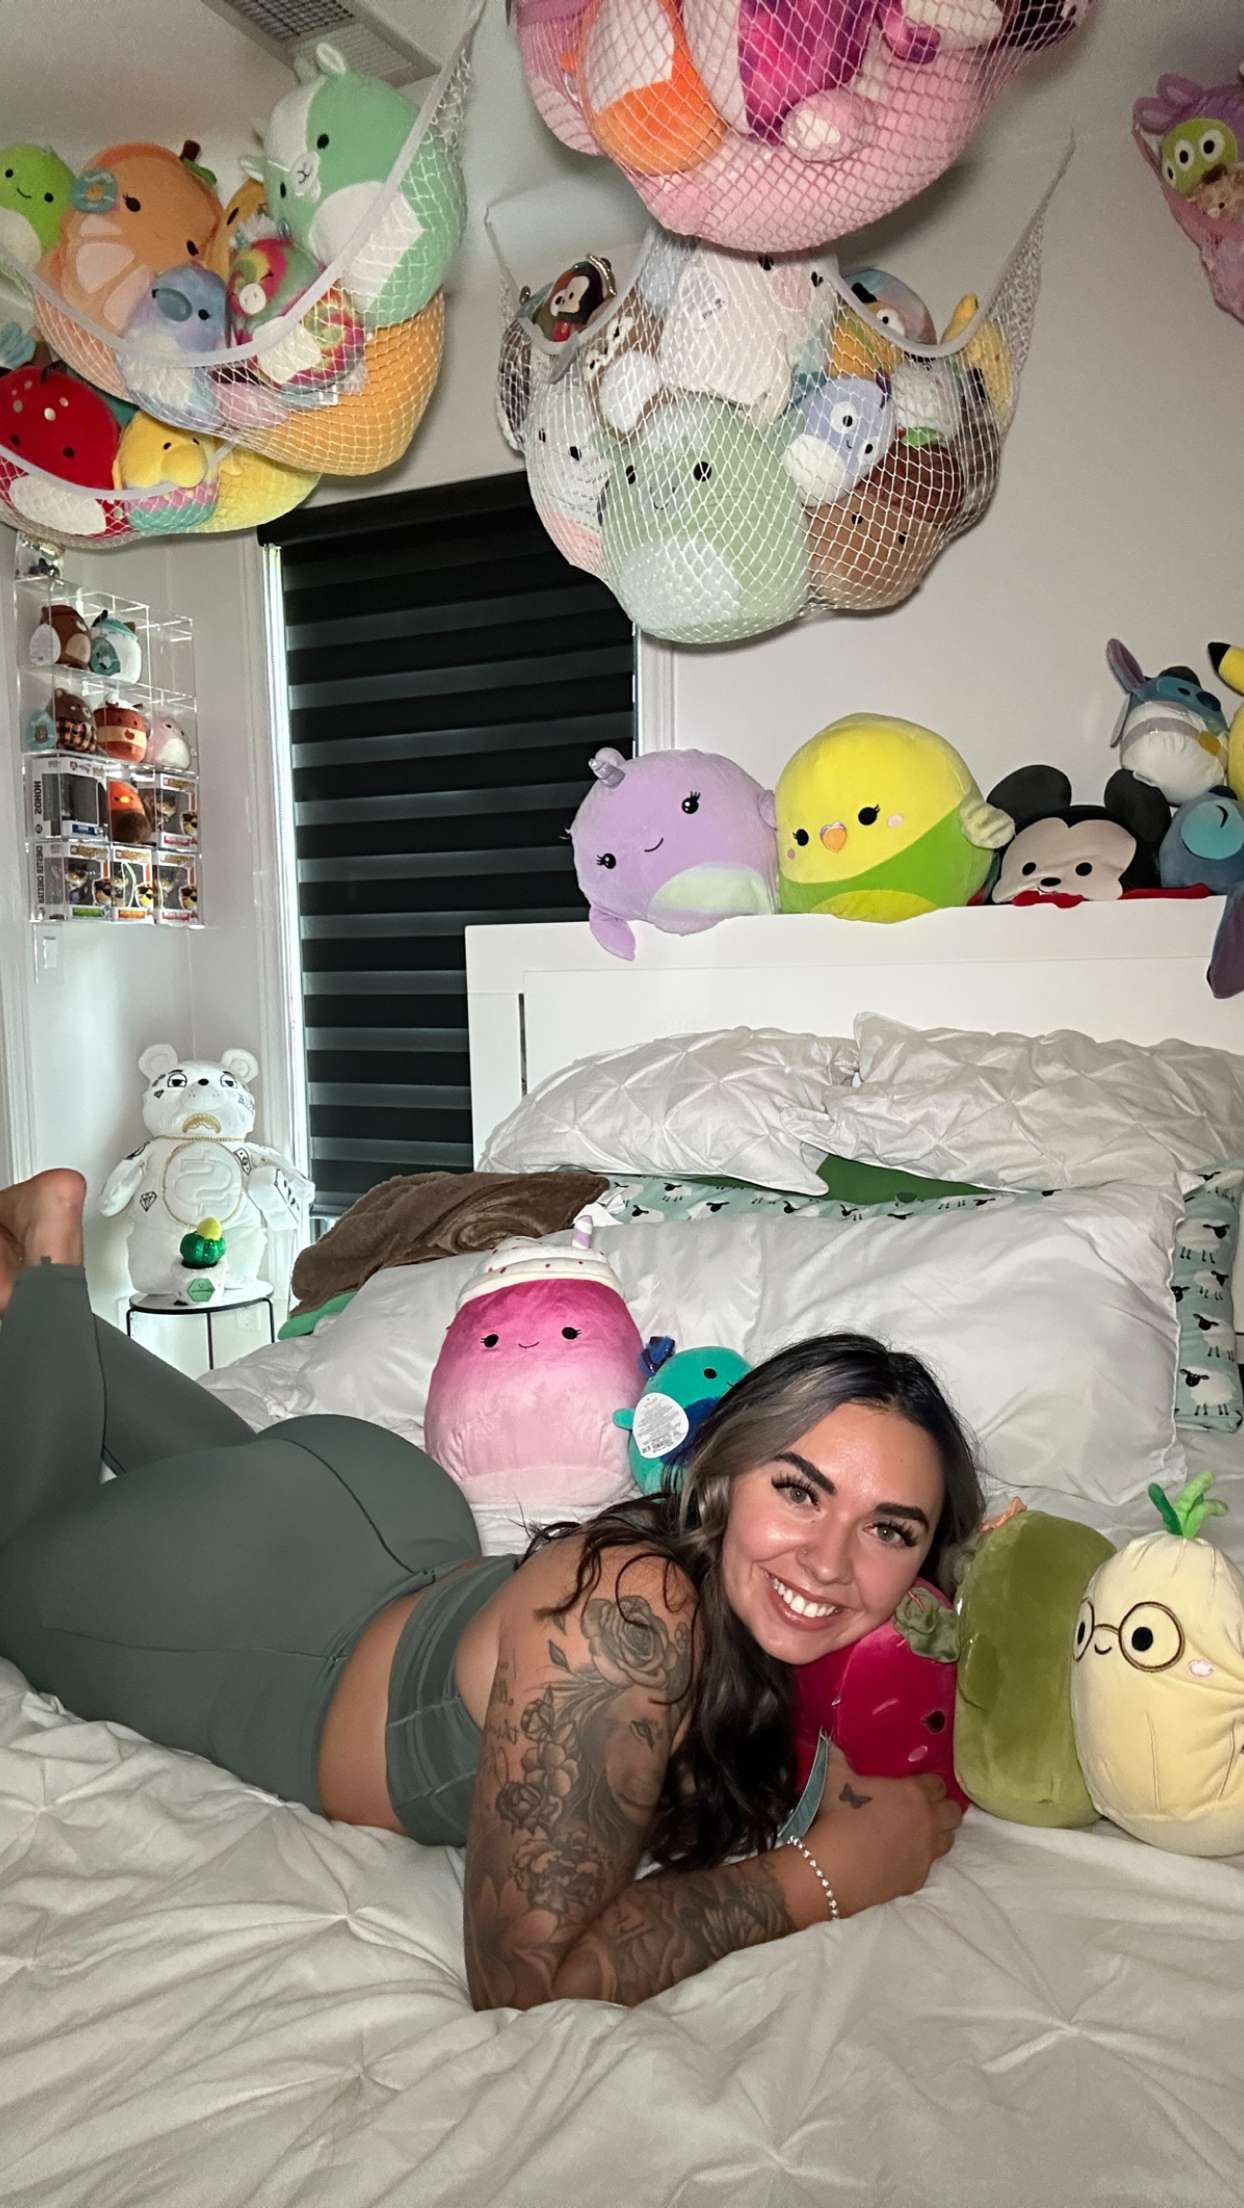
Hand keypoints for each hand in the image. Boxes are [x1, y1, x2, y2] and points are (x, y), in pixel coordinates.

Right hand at [806, 1746, 961, 1917]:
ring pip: (948, 1840)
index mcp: (914, 1793)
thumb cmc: (837, 1818)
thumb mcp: (835, 1779)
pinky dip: (918, 1860)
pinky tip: (898, 1858)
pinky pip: (928, 1865)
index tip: (915, 1786)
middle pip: (953, 1812)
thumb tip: (834, 1744)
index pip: (938, 1783)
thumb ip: (838, 1757)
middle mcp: (928, 1822)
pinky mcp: (918, 1878)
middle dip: (943, 1808)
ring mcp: (926, 1853)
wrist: (833, 1870)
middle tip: (922, 1809)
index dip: (928, 1783)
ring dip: (937, 1834)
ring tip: (915, 1834)